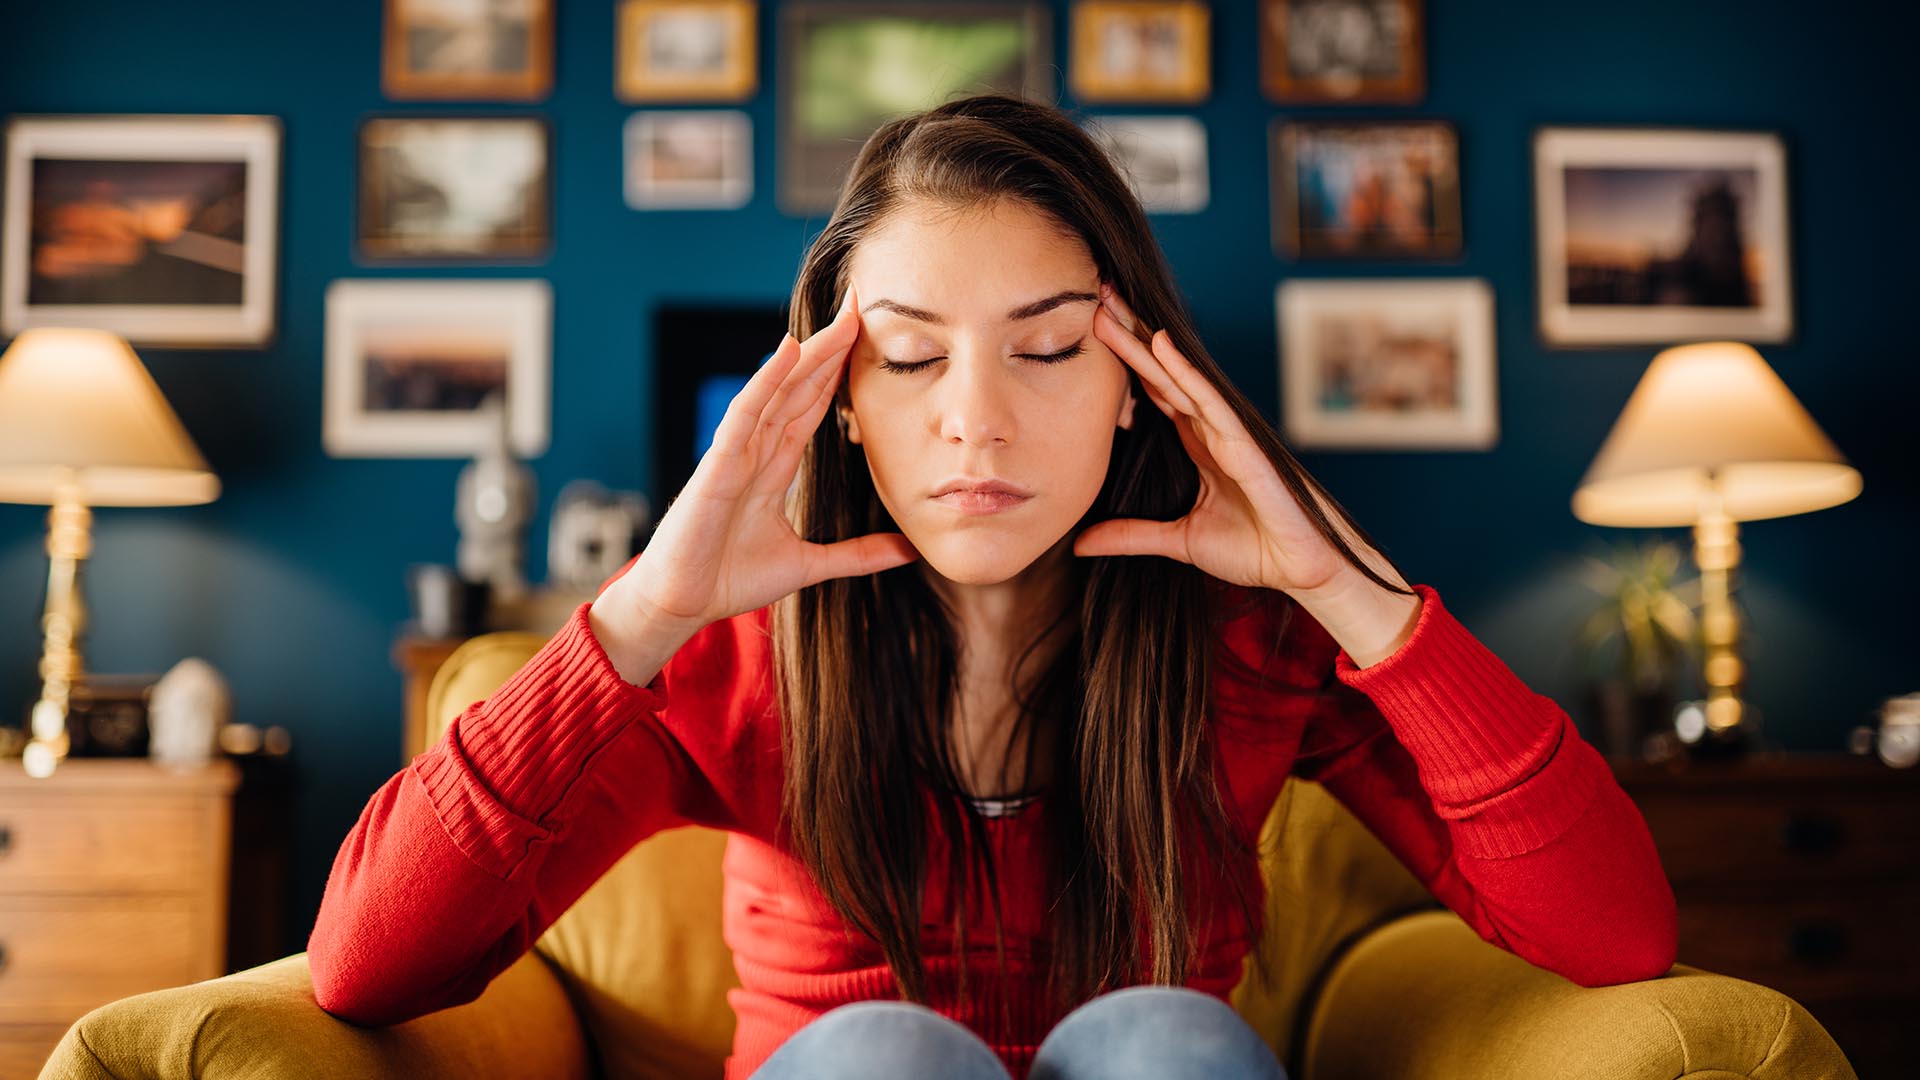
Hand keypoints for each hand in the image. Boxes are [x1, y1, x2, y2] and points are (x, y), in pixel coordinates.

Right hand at [600, 284, 919, 636]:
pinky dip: (765, 381)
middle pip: (799, 388)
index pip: (813, 408)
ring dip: (808, 353)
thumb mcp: (810, 565)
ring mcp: (736, 453)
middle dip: (830, 348)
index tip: (867, 340)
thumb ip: (858, 555)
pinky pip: (745, 414)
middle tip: (861, 304)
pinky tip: (788, 350)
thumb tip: (911, 550)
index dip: (838, 373)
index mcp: (775, 467)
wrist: (682, 606)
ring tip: (840, 318)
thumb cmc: (730, 579)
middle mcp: (756, 451)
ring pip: (777, 391)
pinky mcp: (717, 466)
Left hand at [1074, 282, 1386, 596]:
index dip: (1125, 362)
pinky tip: (1160, 342)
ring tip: (1111, 304)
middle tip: (1096, 296)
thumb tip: (1081, 544)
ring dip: (1143, 341)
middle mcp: (1210, 428)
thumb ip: (1130, 535)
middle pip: (1160, 372)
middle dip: (1129, 336)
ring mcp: (1227, 431)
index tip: (1091, 331)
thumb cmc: (1253, 549)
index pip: (1154, 392)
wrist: (1299, 568)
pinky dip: (1184, 370)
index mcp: (1197, 444)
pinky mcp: (1243, 442)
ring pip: (1176, 375)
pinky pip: (1208, 399)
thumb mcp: (1177, 541)